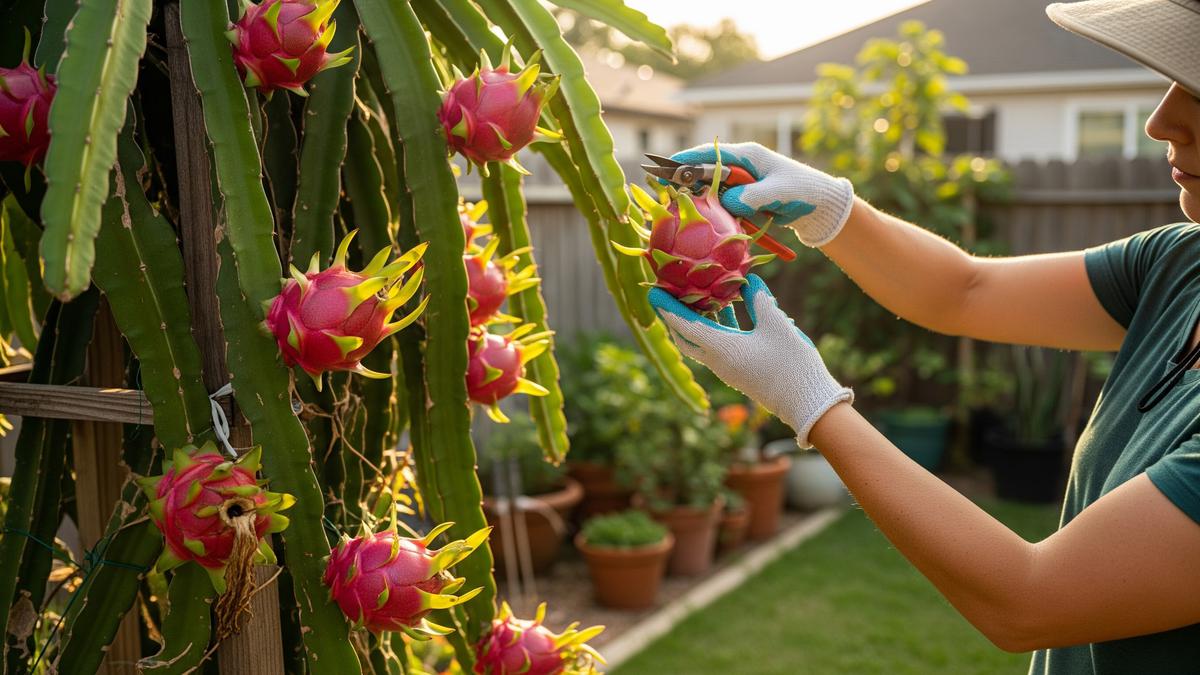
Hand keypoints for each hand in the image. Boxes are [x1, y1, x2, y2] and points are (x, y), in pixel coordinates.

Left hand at [648, 274, 852, 446]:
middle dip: (674, 315)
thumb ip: (760, 299)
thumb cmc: (791, 363)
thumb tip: (748, 281)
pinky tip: (727, 311)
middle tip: (668, 294)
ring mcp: (727, 368)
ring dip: (695, 320)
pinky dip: (714, 328)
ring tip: (695, 296)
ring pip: (700, 342)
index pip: (685, 324)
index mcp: (721, 348)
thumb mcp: (777, 324)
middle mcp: (717, 360)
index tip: (652, 290)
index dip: (667, 306)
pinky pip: (716, 346)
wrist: (805, 402)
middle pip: (686, 336)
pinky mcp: (737, 371)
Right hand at [669, 142, 854, 246]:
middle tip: (661, 188)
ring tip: (674, 205)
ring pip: (711, 190)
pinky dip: (711, 211)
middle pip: (704, 171)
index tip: (665, 166)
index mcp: (748, 156)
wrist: (822, 207)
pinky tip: (699, 220)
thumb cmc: (804, 191)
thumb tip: (726, 202)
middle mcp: (741, 168)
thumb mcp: (778, 192)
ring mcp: (742, 185)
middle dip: (683, 179)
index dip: (685, 160)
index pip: (710, 154)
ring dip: (697, 198)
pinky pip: (721, 205)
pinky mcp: (745, 200)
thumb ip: (751, 196)